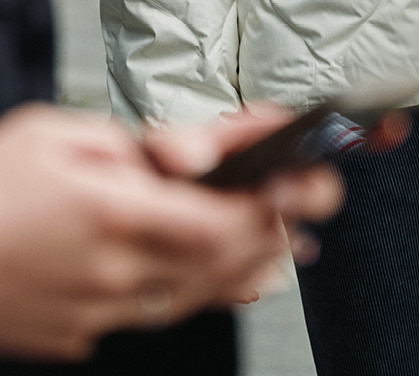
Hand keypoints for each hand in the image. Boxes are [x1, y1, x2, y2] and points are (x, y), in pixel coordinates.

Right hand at [0, 104, 341, 361]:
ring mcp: (96, 310)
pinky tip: (223, 273)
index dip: (276, 206)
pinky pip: (155, 314)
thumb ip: (139, 142)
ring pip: (195, 294)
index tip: (309, 184)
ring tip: (285, 238)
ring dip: (246, 265)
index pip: (223, 220)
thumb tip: (199, 151)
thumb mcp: (60, 133)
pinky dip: (195, 291)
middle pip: (223, 262)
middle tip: (310, 205)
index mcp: (113, 212)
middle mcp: (113, 270)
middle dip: (276, 232)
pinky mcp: (79, 332)